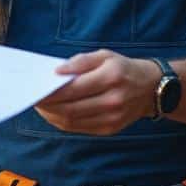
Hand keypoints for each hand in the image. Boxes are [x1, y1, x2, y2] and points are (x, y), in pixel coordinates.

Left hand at [34, 50, 160, 135]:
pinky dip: (63, 122)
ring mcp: (112, 118)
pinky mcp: (110, 129)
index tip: (35, 88)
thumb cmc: (123, 68)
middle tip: (33, 99)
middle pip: (70, 109)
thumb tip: (57, 71)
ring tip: (41, 106)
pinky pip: (79, 129)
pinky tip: (55, 113)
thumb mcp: (105, 55)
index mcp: (110, 77)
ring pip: (72, 122)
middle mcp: (113, 100)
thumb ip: (80, 61)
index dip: (51, 92)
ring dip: (52, 116)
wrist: (151, 88)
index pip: (73, 89)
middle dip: (48, 106)